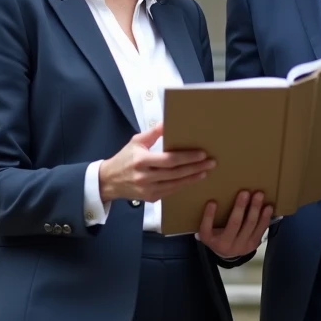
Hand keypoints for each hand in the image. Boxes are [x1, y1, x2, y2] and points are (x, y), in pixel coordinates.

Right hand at [99, 123, 213, 204]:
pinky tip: (192, 179)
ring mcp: (148, 190)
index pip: (169, 160)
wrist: (109, 181)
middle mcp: (145, 177)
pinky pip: (171, 191)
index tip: (202, 154)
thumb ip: (153, 133)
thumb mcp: (136, 142)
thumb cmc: (124, 158)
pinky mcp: (151, 198)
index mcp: (142, 160)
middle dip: (195, 168)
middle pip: (175, 173)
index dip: (187, 157)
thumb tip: (167, 122)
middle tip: (211, 163)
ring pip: (175, 184)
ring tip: (206, 171)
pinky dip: (183, 185)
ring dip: (192, 178)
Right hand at [198, 191, 273, 259]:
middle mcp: (227, 245)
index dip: (209, 215)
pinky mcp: (254, 244)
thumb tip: (213, 198)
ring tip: (259, 195)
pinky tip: (268, 207)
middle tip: (245, 192)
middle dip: (240, 207)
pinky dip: (265, 218)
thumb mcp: (207, 231)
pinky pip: (261, 230)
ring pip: (250, 226)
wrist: (228, 254)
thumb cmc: (216, 236)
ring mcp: (242, 246)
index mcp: (212, 241)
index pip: (207, 228)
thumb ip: (208, 219)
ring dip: (256, 209)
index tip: (212, 202)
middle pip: (234, 224)